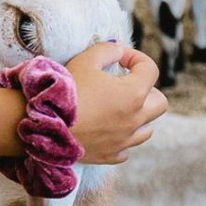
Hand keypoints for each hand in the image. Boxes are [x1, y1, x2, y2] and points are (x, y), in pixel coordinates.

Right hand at [67, 43, 166, 164]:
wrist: (45, 125)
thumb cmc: (66, 90)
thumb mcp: (84, 60)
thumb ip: (107, 50)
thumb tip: (118, 50)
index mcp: (133, 93)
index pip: (150, 69)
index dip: (135, 58)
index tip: (118, 58)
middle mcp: (136, 118)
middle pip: (159, 102)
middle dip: (146, 90)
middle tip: (123, 84)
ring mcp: (125, 140)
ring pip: (147, 128)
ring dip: (137, 116)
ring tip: (115, 108)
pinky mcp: (111, 154)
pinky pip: (126, 147)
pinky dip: (120, 137)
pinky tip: (104, 128)